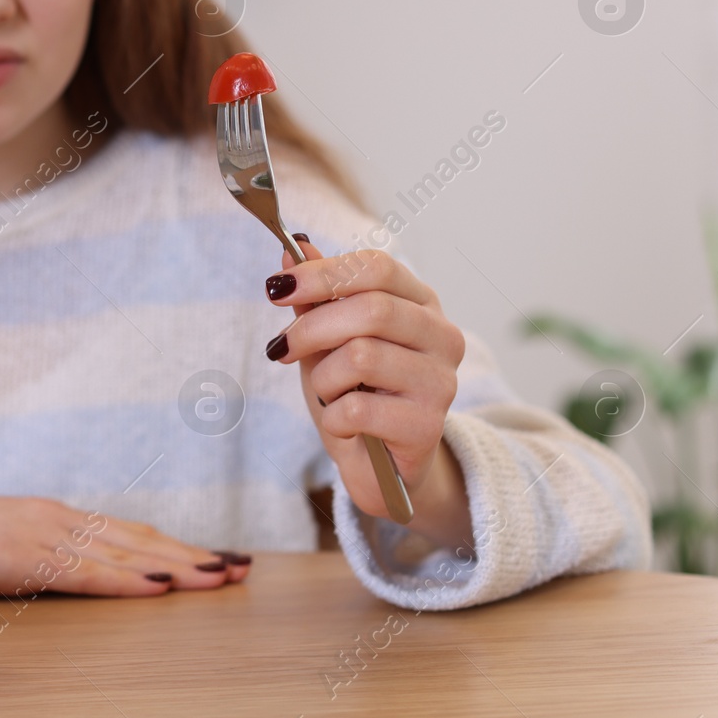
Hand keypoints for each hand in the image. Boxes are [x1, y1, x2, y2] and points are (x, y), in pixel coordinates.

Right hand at [0, 475, 249, 596]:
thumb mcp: (0, 550)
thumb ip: (37, 559)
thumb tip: (68, 576)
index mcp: (54, 518)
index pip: (130, 533)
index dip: (178, 546)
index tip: (219, 559)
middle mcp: (59, 518)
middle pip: (142, 538)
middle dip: (196, 554)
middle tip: (244, 567)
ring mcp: (44, 533)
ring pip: (127, 551)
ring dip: (179, 565)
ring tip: (223, 576)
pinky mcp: (26, 555)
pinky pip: (88, 571)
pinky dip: (130, 578)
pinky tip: (162, 585)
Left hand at [264, 238, 472, 548]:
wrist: (383, 467)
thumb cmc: (357, 394)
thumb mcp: (327, 341)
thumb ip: (314, 297)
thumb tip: (292, 250)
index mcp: (420, 303)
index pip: (376, 268)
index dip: (321, 273)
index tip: (276, 289)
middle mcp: (441, 335)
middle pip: (371, 309)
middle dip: (311, 328)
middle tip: (280, 348)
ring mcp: (440, 380)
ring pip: (361, 356)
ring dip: (323, 378)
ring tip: (325, 393)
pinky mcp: (428, 425)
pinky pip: (359, 407)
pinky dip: (333, 415)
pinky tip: (343, 423)